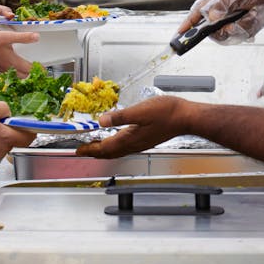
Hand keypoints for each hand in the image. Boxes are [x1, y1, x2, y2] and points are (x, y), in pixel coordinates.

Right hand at [0, 30, 37, 76]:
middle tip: (37, 72)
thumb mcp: (8, 36)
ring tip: (27, 70)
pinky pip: (8, 73)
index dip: (39, 70)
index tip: (45, 71)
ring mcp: (1, 69)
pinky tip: (14, 66)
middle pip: (23, 76)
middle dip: (31, 75)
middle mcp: (8, 68)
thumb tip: (37, 37)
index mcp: (13, 61)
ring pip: (15, 76)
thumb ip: (23, 37)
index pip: (30, 69)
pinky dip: (14, 72)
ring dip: (22, 74)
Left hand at [76, 96, 193, 158]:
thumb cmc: (167, 113)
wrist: (186, 118)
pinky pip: (125, 146)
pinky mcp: (146, 138)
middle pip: (109, 152)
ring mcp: (141, 143)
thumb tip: (101, 120)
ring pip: (117, 150)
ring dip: (104, 149)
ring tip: (95, 145)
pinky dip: (115, 144)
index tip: (78, 150)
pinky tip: (116, 137)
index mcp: (130, 138)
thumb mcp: (140, 111)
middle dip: (94, 151)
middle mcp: (134, 144)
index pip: (105, 148)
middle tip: (82, 150)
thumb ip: (120, 117)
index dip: (90, 149)